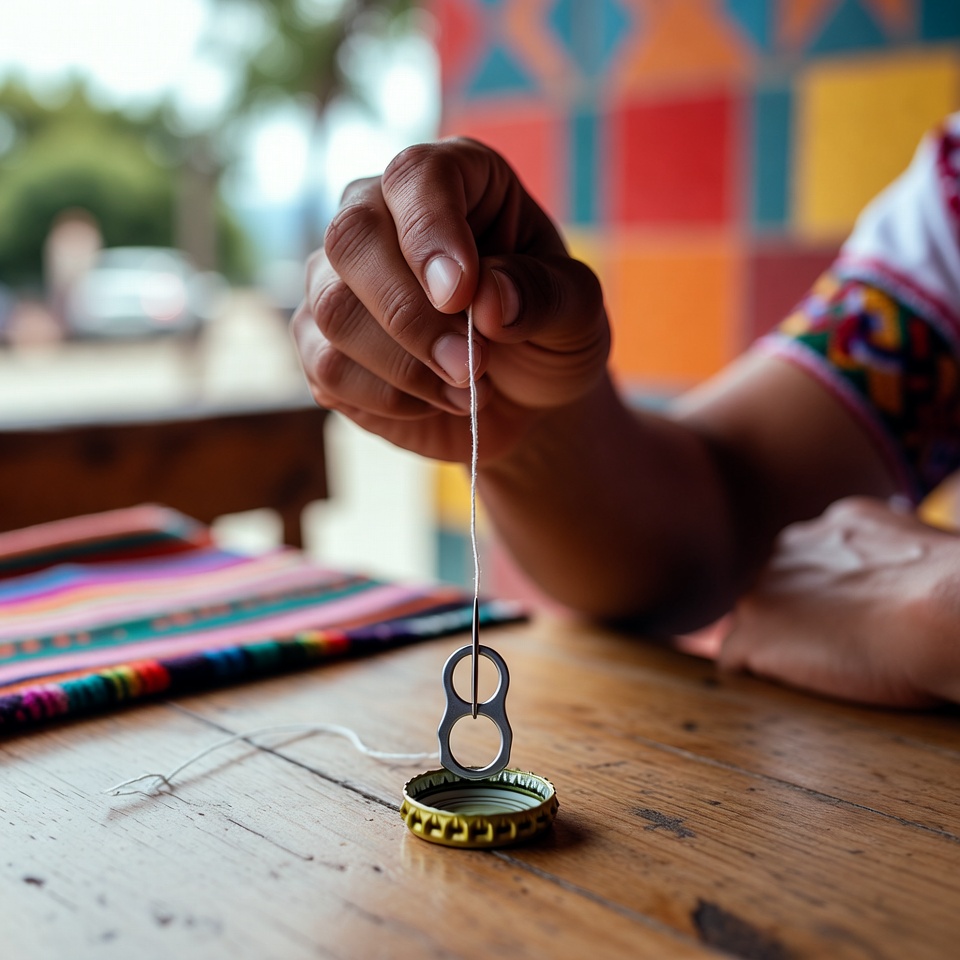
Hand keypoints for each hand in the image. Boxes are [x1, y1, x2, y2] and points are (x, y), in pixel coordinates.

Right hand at [292, 138, 610, 462]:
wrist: (522, 397)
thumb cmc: (549, 333)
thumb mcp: (578, 312)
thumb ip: (545, 295)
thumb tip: (487, 299)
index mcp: (456, 180)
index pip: (416, 177)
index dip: (431, 231)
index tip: (461, 295)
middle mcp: (382, 215)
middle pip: (351, 238)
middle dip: (411, 315)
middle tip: (472, 364)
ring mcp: (340, 279)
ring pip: (334, 310)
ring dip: (406, 366)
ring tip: (468, 391)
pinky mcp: (321, 343)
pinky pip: (327, 367)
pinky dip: (388, 398)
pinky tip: (433, 401)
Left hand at [719, 497, 959, 706]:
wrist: (944, 611)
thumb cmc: (953, 595)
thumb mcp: (922, 558)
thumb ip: (893, 565)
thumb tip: (899, 591)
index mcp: (835, 526)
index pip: (812, 562)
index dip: (828, 597)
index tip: (849, 621)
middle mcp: (790, 547)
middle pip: (778, 589)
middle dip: (798, 616)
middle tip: (840, 649)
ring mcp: (763, 589)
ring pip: (754, 621)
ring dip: (777, 646)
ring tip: (819, 671)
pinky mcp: (753, 633)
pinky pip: (734, 659)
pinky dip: (754, 676)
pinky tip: (782, 690)